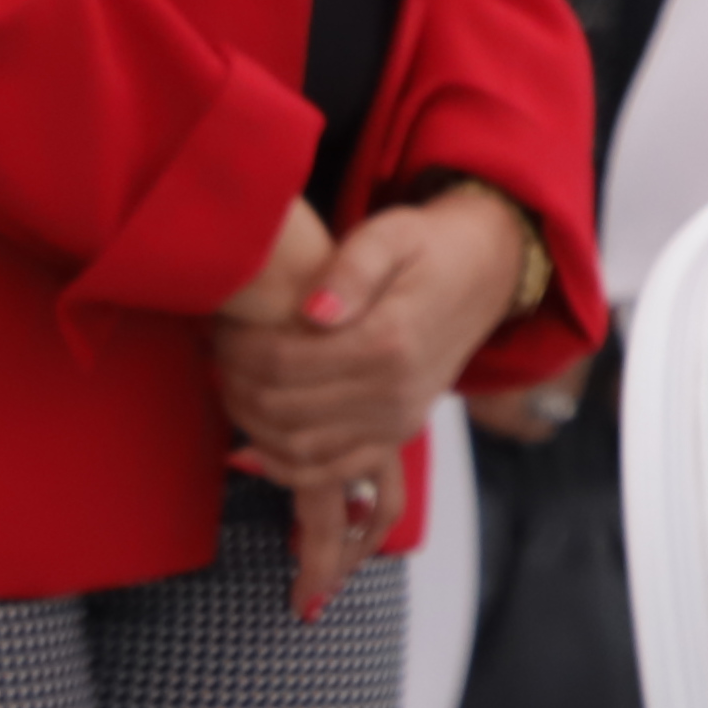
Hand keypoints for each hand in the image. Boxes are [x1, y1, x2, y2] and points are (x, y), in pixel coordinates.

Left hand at [211, 184, 538, 481]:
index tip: (223, 326)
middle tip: (221, 351)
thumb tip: (313, 311)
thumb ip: (352, 268)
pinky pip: (328, 473)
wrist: (486, 275)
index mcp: (390, 341)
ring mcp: (397, 420)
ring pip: (296, 448)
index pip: (283, 363)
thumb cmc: (428, 248)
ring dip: (249, 423)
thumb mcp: (393, 234)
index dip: (238, 348)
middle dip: (235, 382)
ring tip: (236, 382)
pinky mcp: (396, 436)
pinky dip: (284, 466)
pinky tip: (259, 437)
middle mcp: (395, 392)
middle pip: (282, 409)